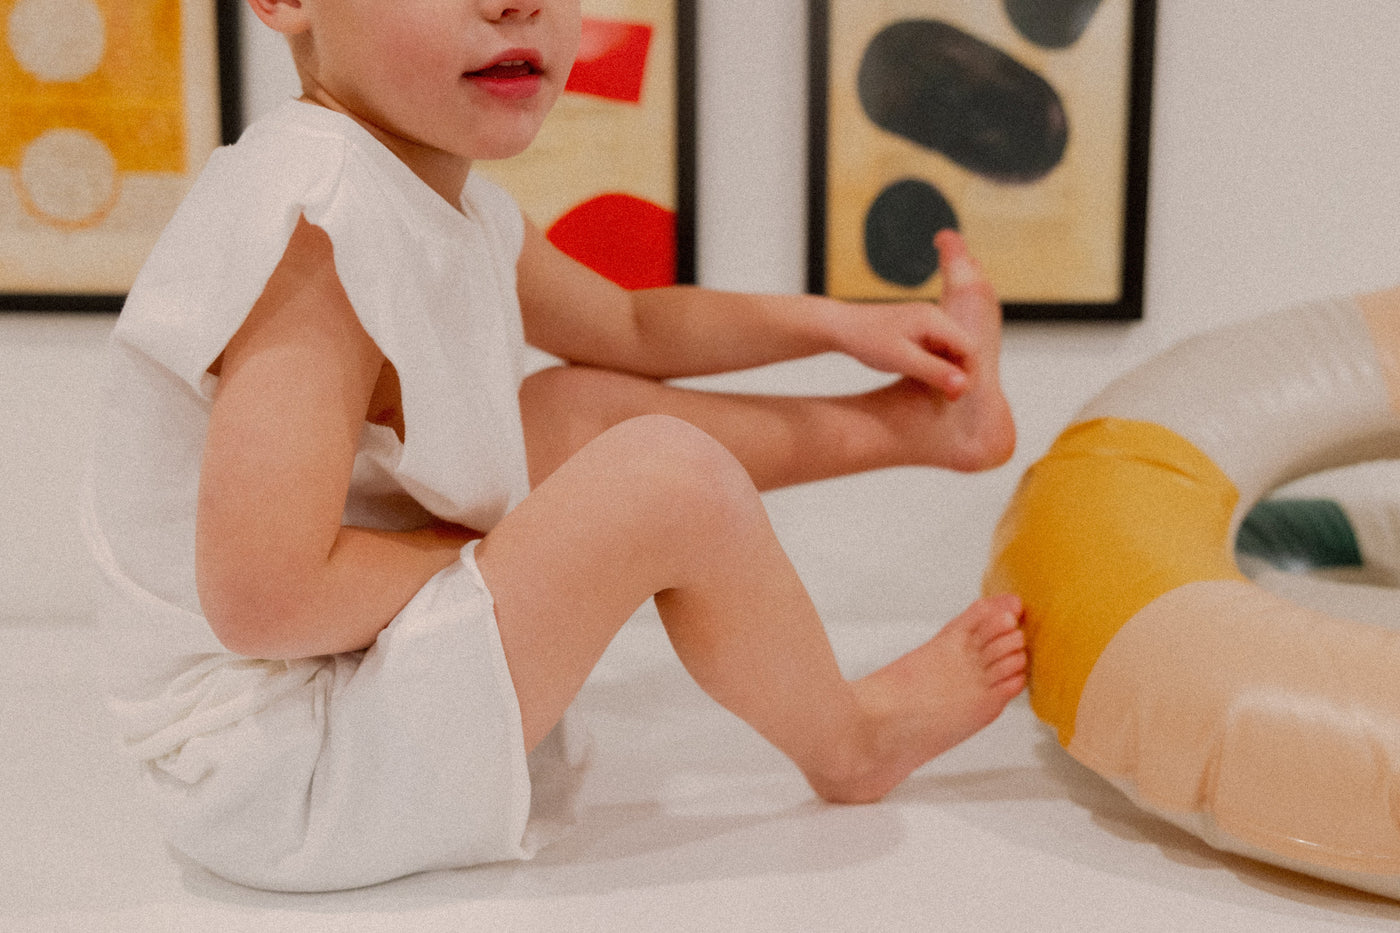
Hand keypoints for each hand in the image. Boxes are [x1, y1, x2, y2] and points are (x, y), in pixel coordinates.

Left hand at [826, 298, 971, 398]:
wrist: (840, 327)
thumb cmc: (866, 340)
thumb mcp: (901, 360)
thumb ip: (934, 372)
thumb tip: (963, 386)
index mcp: (934, 318)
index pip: (969, 347)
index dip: (969, 374)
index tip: (955, 397)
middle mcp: (935, 316)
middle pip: (964, 348)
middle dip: (961, 374)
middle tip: (948, 399)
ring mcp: (928, 322)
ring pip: (952, 351)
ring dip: (949, 371)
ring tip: (937, 392)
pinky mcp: (919, 331)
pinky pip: (939, 350)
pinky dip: (937, 366)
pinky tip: (925, 381)